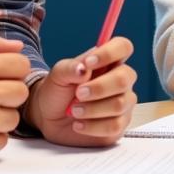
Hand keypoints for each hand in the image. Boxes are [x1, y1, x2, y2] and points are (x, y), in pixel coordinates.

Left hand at [23, 36, 137, 147]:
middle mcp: (120, 80)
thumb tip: (83, 68)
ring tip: (74, 111)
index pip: (123, 47)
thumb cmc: (58, 90)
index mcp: (109, 61)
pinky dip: (93, 126)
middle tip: (78, 93)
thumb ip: (70, 68)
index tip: (89, 63)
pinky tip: (79, 124)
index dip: (110, 53)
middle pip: (125, 78)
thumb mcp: (58, 74)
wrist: (49, 117)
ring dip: (93, 109)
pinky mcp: (119, 125)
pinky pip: (114, 126)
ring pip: (119, 104)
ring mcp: (123, 103)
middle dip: (99, 88)